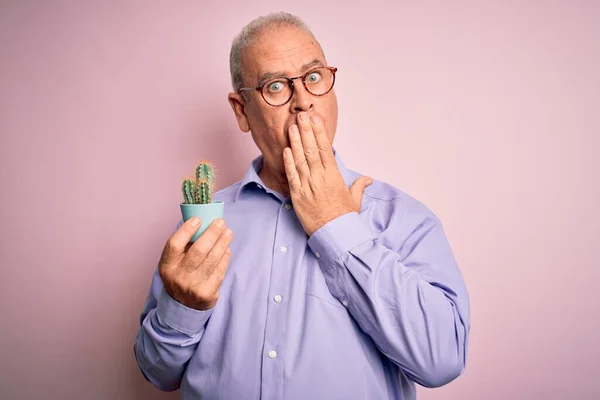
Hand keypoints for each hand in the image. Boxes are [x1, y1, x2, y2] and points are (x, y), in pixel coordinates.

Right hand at [158, 217, 232, 309]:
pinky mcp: (207, 294)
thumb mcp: (173, 263)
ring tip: (228, 232)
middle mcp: (178, 277)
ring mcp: (194, 286)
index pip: (174, 245)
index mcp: (167, 266)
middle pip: (198, 251)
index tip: (198, 219)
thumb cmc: (180, 275)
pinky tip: (227, 248)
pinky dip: (225, 256)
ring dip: (223, 242)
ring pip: (212, 259)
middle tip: (220, 222)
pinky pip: (220, 270)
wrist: (182, 305)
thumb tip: (202, 222)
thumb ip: (183, 246)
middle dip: (212, 233)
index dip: (186, 230)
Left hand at [283, 112, 372, 235]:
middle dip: (306, 131)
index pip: (325, 149)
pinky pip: (292, 176)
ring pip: (300, 159)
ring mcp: (307, 186)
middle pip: (311, 150)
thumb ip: (359, 186)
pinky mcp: (297, 195)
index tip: (315, 120)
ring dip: (295, 142)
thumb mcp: (355, 200)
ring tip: (292, 127)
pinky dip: (288, 162)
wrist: (334, 234)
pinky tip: (286, 150)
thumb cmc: (344, 217)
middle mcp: (320, 178)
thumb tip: (367, 179)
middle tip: (300, 116)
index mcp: (334, 176)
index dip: (319, 133)